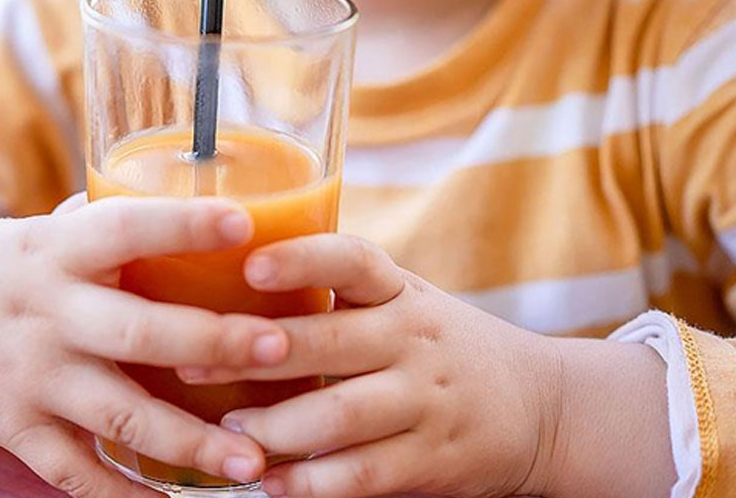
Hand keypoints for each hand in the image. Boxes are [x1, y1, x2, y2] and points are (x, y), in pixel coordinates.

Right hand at [0, 194, 293, 497]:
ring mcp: (26, 375)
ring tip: (254, 463)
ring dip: (189, 441)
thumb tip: (189, 220)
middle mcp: (43, 312)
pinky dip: (124, 495)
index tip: (248, 224)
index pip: (124, 227)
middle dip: (212, 343)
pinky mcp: (9, 426)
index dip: (184, 225)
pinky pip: (75, 470)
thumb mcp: (34, 233)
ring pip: (118, 414)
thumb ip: (102, 234)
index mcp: (53, 249)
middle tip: (280, 348)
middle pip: (138, 331)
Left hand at [175, 234, 565, 497]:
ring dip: (276, 426)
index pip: (352, 261)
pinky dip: (313, 481)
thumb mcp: (401, 303)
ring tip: (230, 431)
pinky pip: (364, 473)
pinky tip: (273, 481)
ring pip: (341, 414)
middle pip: (330, 341)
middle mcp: (414, 339)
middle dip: (255, 354)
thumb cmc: (436, 347)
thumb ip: (335, 297)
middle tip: (194, 365)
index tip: (250, 264)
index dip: (301, 259)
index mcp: (399, 291)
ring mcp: (425, 400)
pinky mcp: (432, 458)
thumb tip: (223, 285)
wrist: (542, 407)